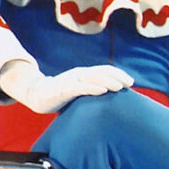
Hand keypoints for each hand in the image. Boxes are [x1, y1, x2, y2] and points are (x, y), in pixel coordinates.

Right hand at [0, 61, 134, 112]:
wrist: (37, 95)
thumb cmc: (60, 94)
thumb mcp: (78, 90)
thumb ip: (91, 90)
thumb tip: (109, 97)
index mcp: (84, 73)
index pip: (105, 70)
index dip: (118, 74)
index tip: (130, 82)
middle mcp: (79, 73)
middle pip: (102, 72)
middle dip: (117, 77)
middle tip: (130, 83)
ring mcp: (71, 80)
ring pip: (93, 78)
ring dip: (108, 81)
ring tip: (120, 87)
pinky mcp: (63, 89)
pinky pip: (80, 87)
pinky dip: (92, 88)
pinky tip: (102, 91)